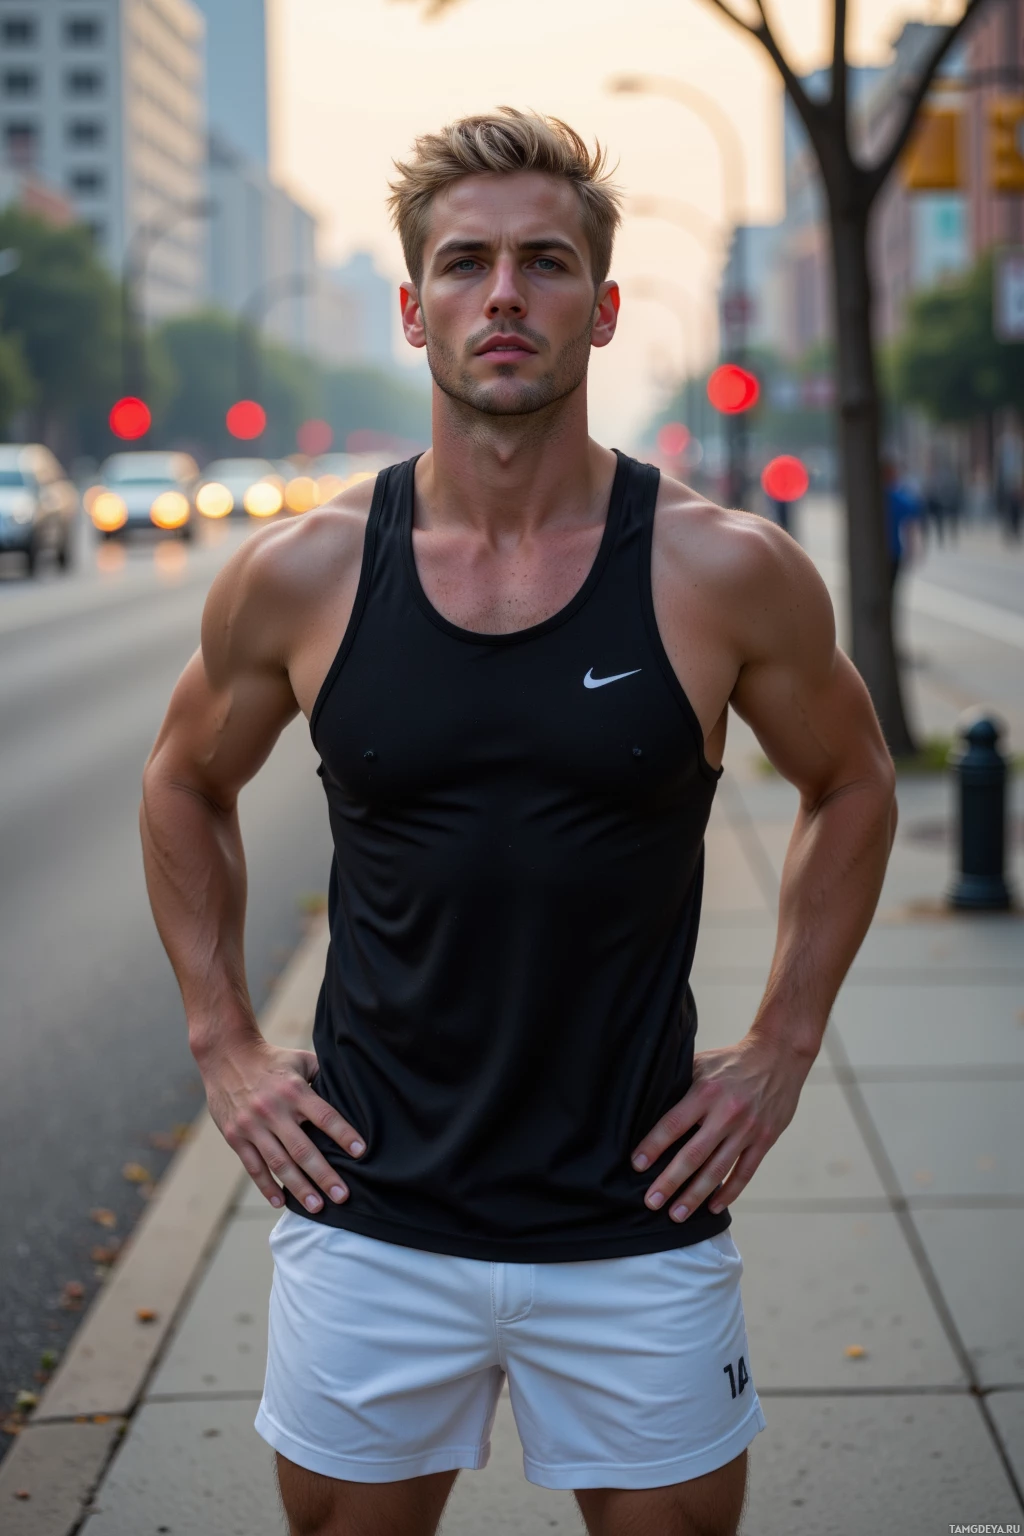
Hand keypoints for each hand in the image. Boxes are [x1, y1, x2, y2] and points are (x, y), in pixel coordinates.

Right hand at [200, 1037, 365, 1212]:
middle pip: (303, 1149)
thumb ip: (323, 1076)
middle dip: (324, 1175)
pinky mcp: (235, 1136)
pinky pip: (253, 1167)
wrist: (226, 1055)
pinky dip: (267, 1187)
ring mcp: (252, 1125)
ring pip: (279, 1163)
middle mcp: (273, 1110)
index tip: (360, 1153)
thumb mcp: (300, 1060)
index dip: (343, 1135)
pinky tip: (281, 1202)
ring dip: (299, 1188)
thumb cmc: (272, 1059)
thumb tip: (350, 1092)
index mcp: (294, 1090)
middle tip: (342, 1195)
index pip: (324, 1116)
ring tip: (317, 1207)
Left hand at [630, 1035, 809, 1220]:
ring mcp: (748, 1129)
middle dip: (670, 1182)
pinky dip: (729, 1192)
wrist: (779, 1055)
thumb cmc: (732, 1060)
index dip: (653, 1146)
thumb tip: (648, 1105)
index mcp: (706, 1092)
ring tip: (677, 1215)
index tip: (636, 1165)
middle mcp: (726, 1113)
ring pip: (718, 1170)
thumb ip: (679, 1084)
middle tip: (651, 1202)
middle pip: (693, 1155)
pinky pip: (745, 1172)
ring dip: (695, 1196)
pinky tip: (713, 1206)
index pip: (673, 1124)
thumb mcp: (702, 1063)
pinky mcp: (765, 1139)